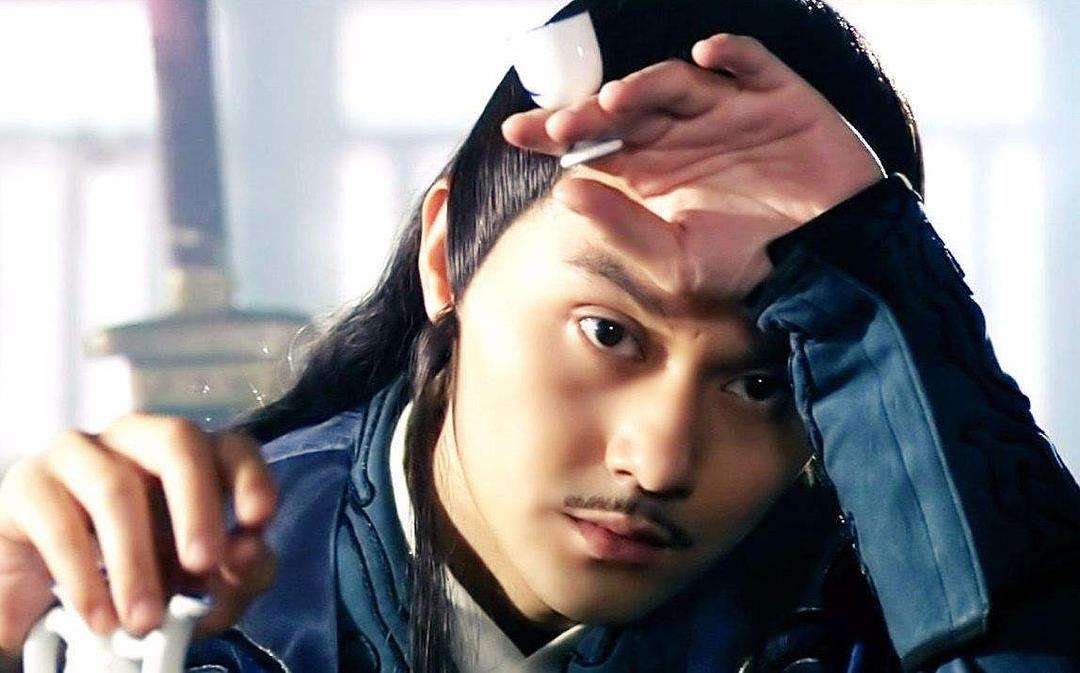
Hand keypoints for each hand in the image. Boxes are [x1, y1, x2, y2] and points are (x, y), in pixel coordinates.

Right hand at [0, 414, 277, 653]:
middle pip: (176, 441)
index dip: (248, 476)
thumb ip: (239, 570)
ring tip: (144, 620)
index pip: (230, 446)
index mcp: (191, 458)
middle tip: (202, 565)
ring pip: (115, 485)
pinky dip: (83, 577)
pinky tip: (100, 618)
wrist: (55, 603)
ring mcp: (80, 454)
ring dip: (135, 560)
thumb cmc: (144, 577)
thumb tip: (248, 551)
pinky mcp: (29, 484)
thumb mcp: (200, 586)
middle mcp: (138, 440)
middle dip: (196, 505)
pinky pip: (60, 520)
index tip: (257, 520)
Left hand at [502, 33, 886, 298]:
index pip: (596, 142)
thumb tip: (564, 194)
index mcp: (655, 170)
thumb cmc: (749, 266)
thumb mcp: (677, 263)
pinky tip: (708, 56)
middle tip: (561, 123)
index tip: (518, 132)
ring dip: (646, 84)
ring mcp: (730, 111)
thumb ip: (622, 230)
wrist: (829, 264)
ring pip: (678, 83)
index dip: (557, 132)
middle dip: (591, 112)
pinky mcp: (778, 98)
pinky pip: (752, 64)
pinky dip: (733, 55)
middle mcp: (685, 134)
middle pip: (628, 108)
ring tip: (616, 101)